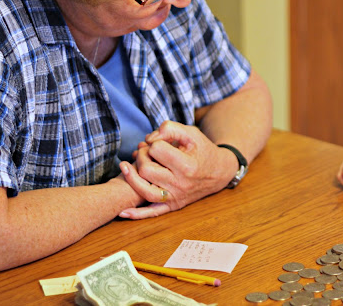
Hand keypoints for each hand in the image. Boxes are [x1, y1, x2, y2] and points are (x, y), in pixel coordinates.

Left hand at [119, 121, 238, 218]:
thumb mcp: (191, 133)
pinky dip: (137, 214)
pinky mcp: (173, 205)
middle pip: (146, 170)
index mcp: (187, 165)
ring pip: (144, 191)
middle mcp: (180, 183)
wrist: (219, 172)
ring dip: (132, 177)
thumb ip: (170, 128)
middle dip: (142, 156)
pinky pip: (152, 213)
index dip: (154, 142)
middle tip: (147, 151)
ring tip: (128, 166)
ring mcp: (176, 196)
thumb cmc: (203, 150)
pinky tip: (123, 212)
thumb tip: (149, 139)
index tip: (159, 141)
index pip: (156, 150)